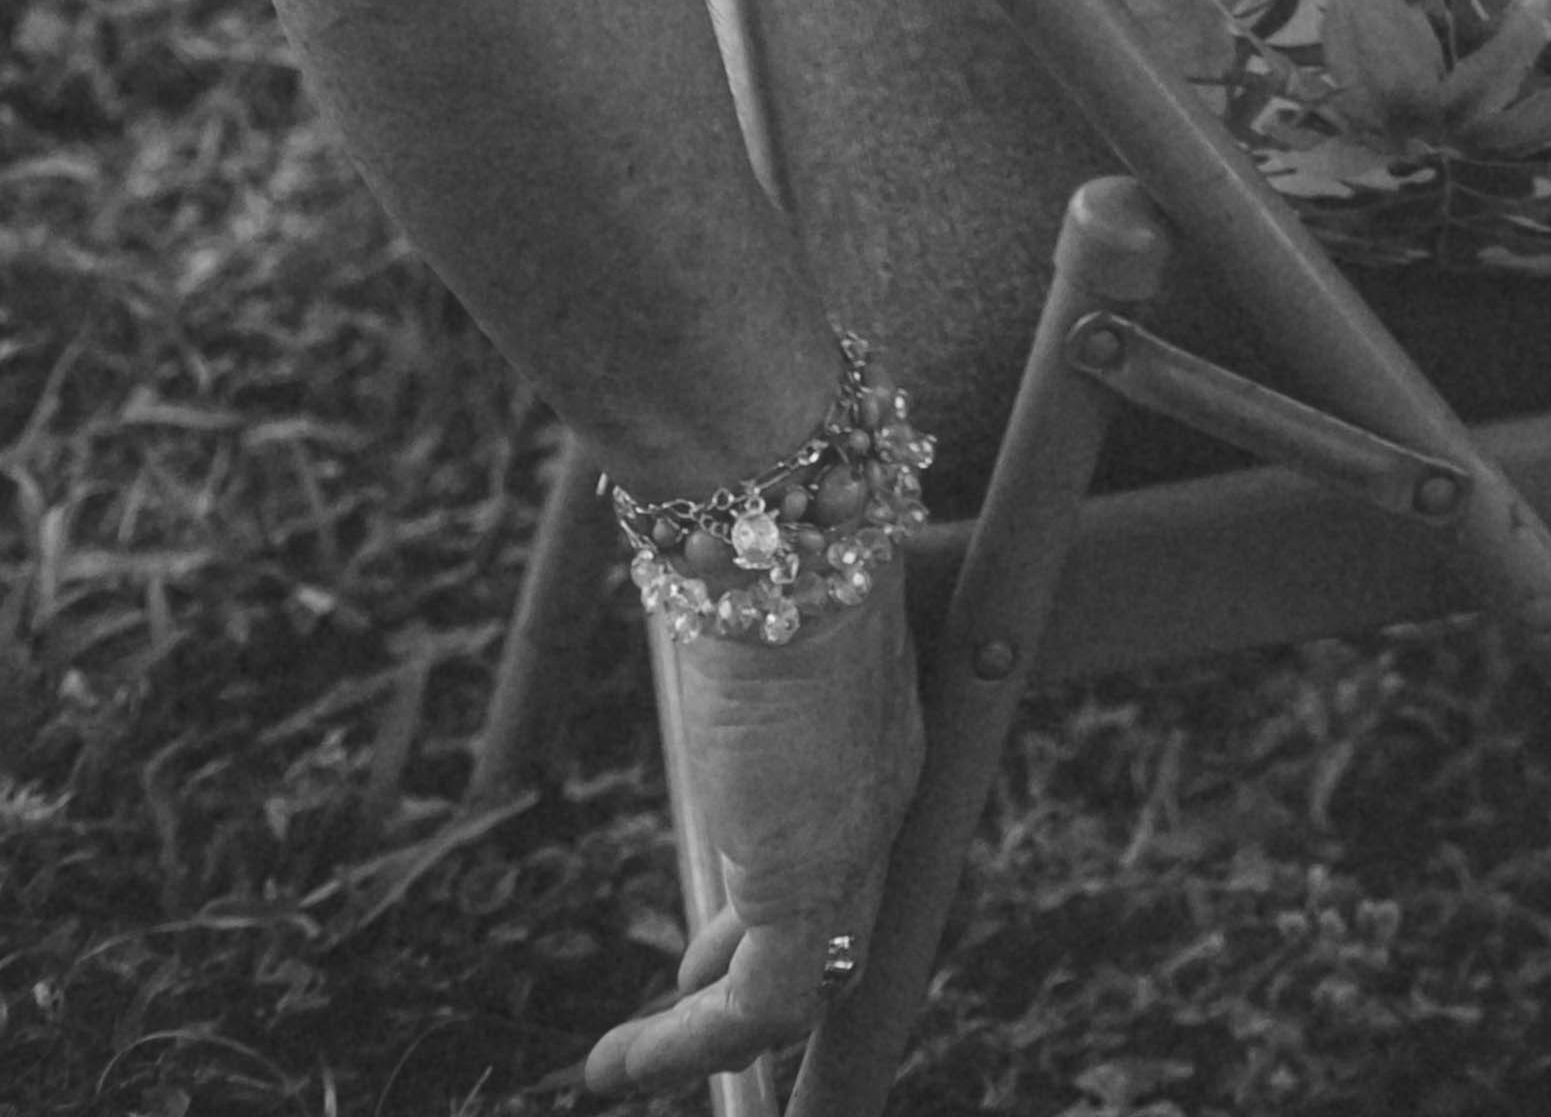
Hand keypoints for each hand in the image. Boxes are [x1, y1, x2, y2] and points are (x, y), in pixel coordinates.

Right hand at [581, 570, 921, 1100]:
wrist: (781, 537)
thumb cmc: (758, 542)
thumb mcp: (742, 613)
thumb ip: (728, 639)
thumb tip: (688, 607)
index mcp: (869, 732)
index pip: (834, 849)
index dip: (767, 909)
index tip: (704, 949)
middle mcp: (877, 797)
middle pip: (830, 926)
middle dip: (752, 981)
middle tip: (682, 1005)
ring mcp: (853, 844)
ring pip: (797, 983)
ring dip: (707, 1035)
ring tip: (626, 1066)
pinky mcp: (809, 879)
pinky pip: (760, 1004)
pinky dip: (689, 1044)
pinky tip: (622, 1061)